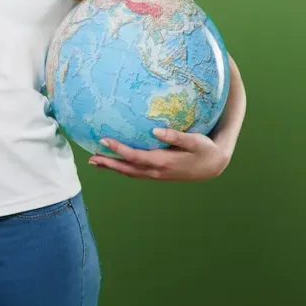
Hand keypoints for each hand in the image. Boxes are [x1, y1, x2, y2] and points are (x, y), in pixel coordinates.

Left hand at [88, 128, 229, 181]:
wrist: (214, 166)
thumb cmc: (205, 149)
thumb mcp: (195, 140)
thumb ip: (176, 135)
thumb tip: (156, 131)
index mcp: (163, 162)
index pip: (135, 157)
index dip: (118, 150)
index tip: (103, 140)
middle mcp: (157, 171)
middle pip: (127, 169)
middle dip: (108, 163)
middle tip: (91, 158)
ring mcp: (157, 175)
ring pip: (130, 173)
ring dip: (112, 168)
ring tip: (95, 161)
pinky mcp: (158, 174)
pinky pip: (136, 172)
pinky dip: (123, 168)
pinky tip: (114, 163)